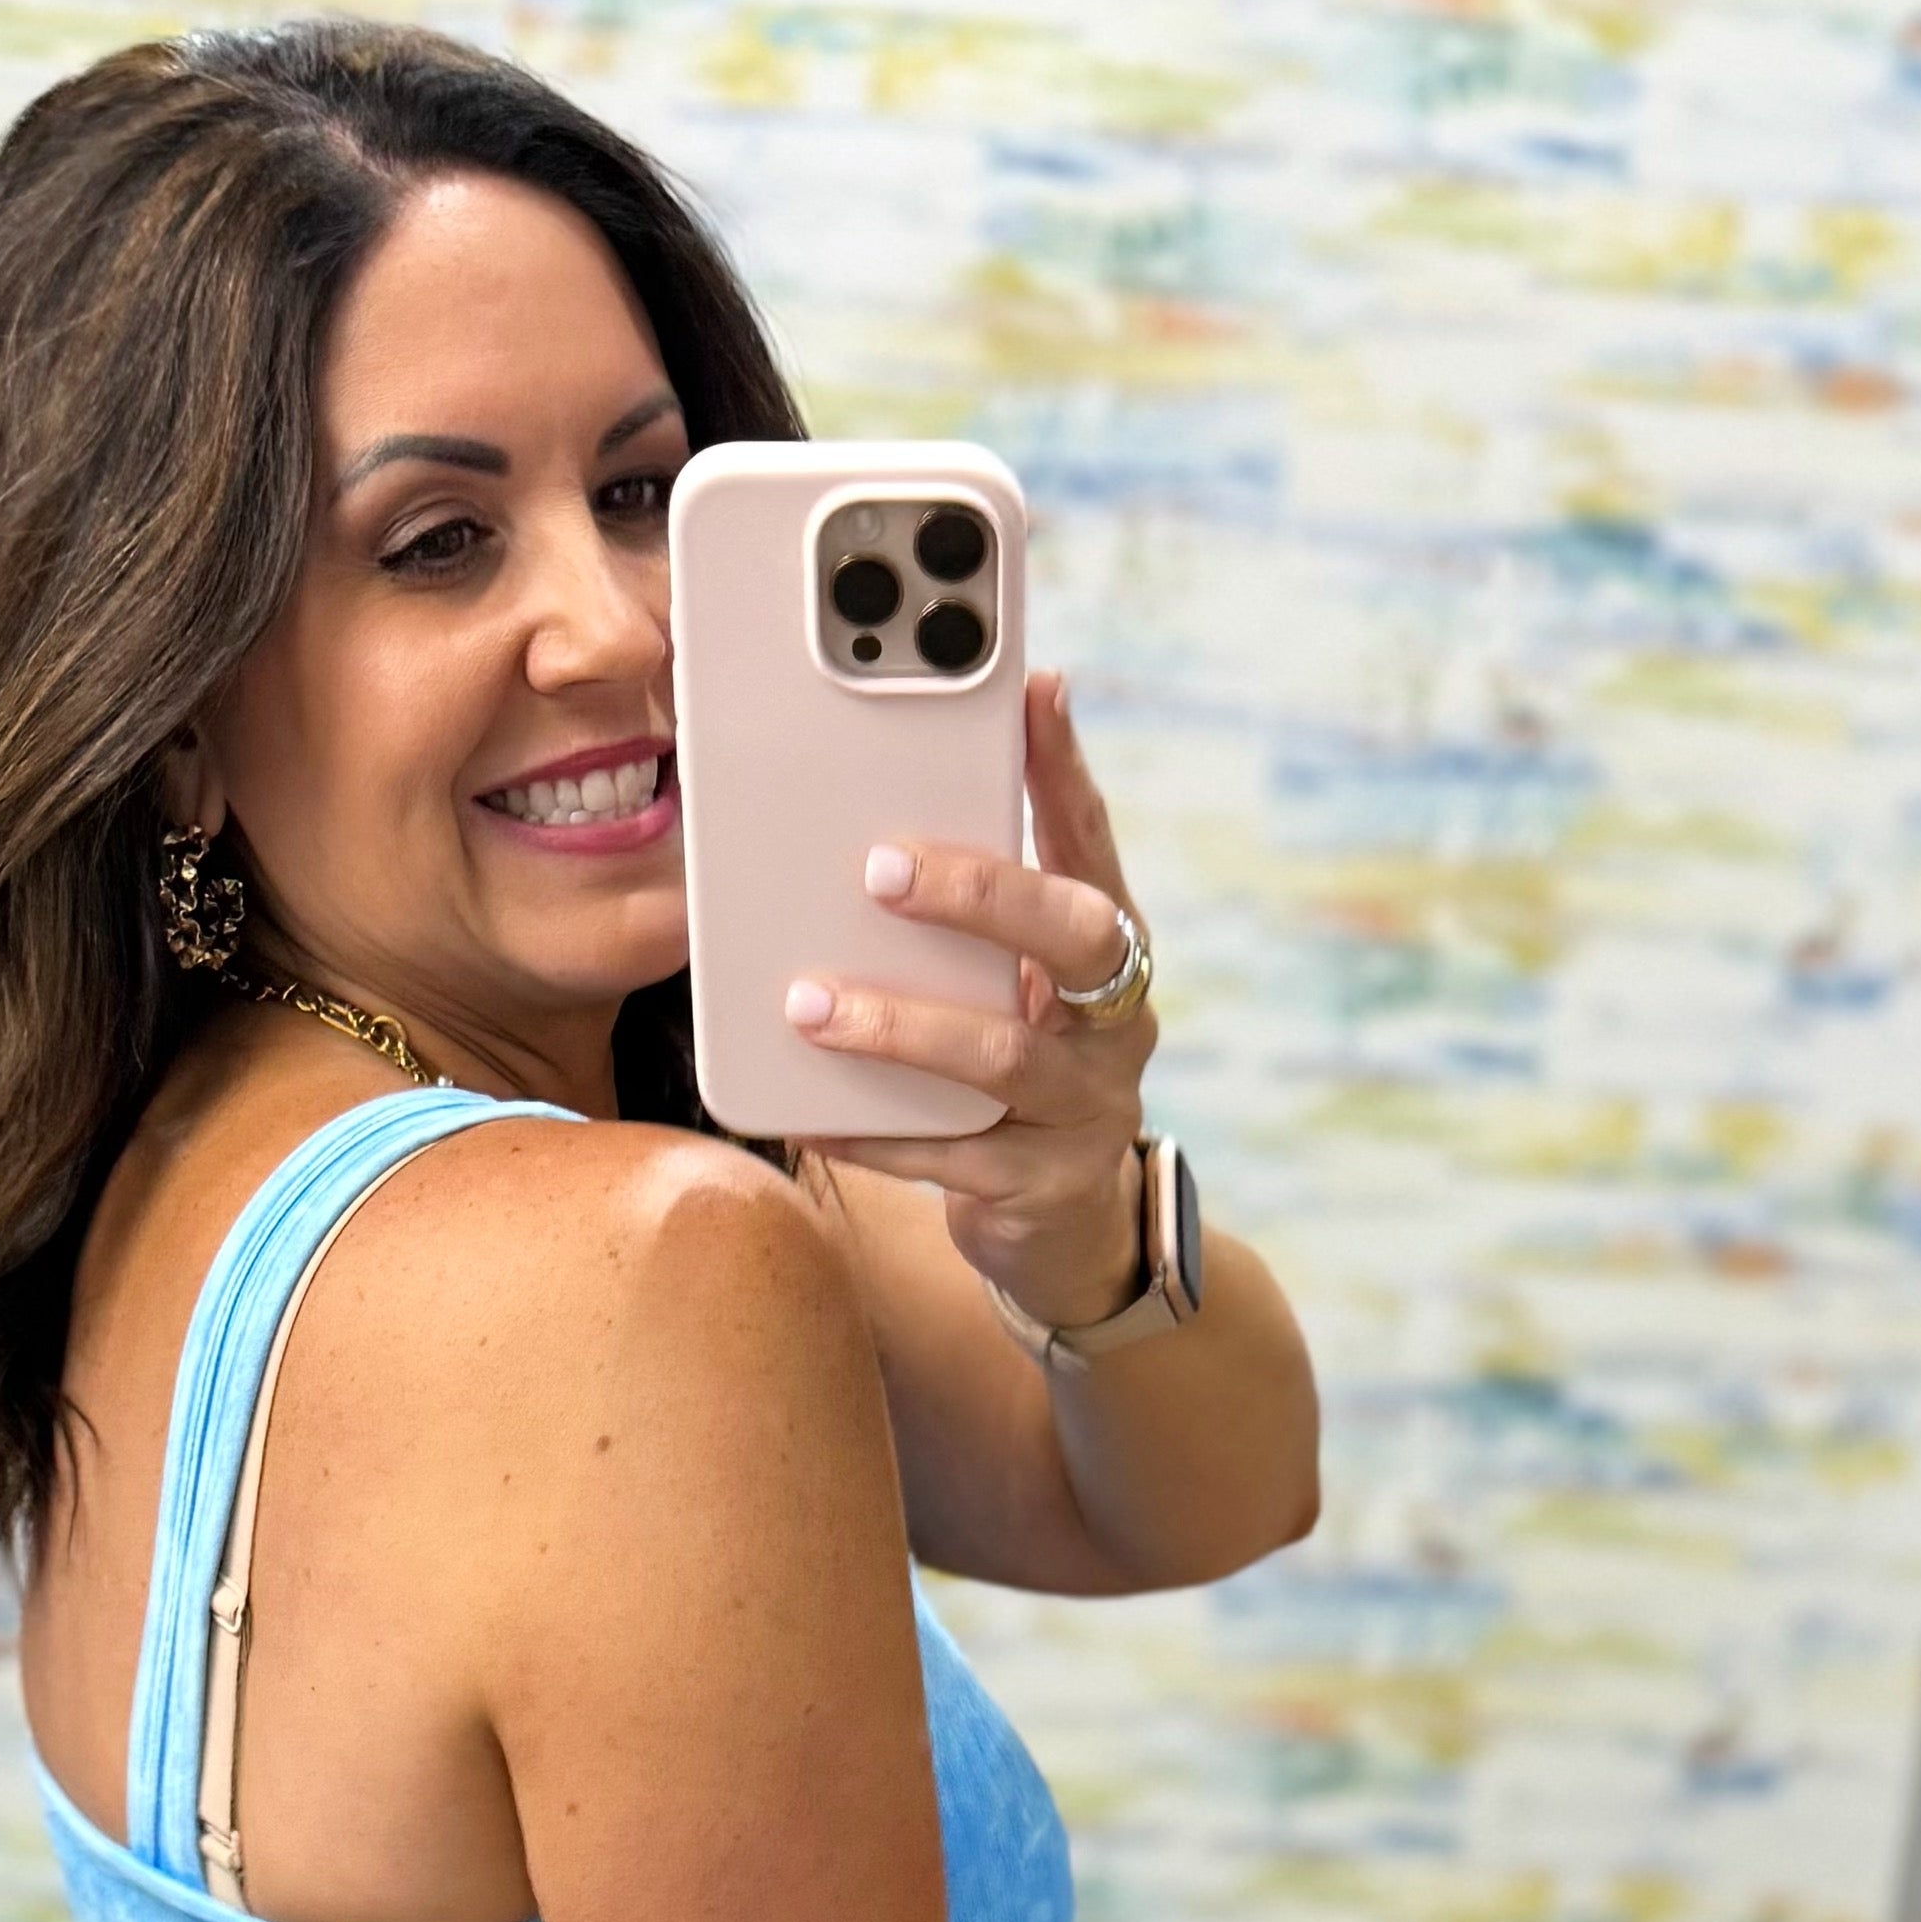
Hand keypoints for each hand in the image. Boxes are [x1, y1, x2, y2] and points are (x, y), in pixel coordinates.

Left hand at [786, 669, 1156, 1324]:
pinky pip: (947, 1157)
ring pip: (1003, 1055)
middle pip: (1074, 937)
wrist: (1068, 1231)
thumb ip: (968, 923)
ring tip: (807, 1001)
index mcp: (1109, 952)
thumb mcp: (1009, 991)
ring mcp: (1087, 1108)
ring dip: (899, 1025)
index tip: (1033, 690)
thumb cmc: (1015, 1076)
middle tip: (879, 869)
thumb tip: (863, 825)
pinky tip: (803, 1112)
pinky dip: (869, 1130)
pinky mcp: (1040, 1188)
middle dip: (981, 893)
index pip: (1094, 845)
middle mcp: (1117, 1022)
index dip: (1067, 770)